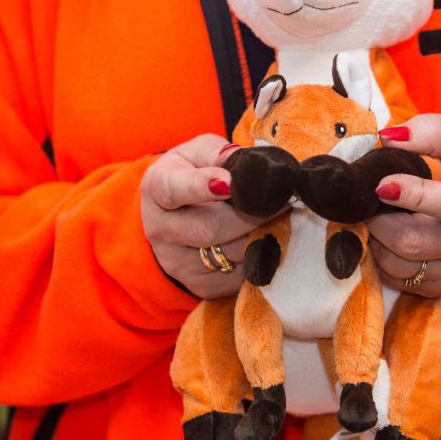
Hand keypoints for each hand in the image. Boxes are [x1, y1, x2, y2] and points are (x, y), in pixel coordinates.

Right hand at [141, 135, 269, 298]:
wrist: (176, 217)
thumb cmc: (192, 174)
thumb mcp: (199, 153)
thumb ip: (221, 154)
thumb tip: (250, 164)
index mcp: (158, 188)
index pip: (174, 190)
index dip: (200, 187)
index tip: (229, 184)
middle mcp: (162, 230)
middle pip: (210, 228)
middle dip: (252, 215)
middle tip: (282, 201)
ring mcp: (180, 263)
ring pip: (232, 254)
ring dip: (262, 236)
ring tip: (278, 218)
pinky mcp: (202, 286)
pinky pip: (242, 275)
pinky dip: (262, 256)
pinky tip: (269, 239)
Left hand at [367, 115, 440, 296]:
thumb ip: (431, 132)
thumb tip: (388, 138)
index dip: (414, 197)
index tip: (383, 185)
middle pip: (412, 241)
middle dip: (379, 218)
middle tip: (371, 198)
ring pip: (397, 264)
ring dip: (377, 238)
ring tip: (382, 215)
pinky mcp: (438, 286)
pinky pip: (394, 278)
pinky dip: (380, 256)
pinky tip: (388, 235)